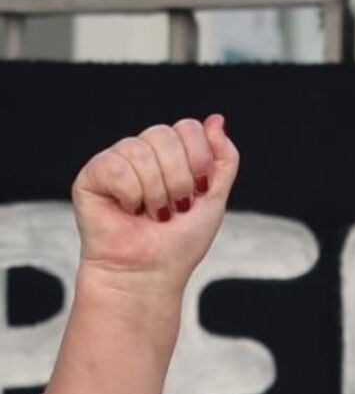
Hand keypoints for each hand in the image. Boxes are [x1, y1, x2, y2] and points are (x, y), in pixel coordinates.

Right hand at [71, 114, 237, 294]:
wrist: (151, 273)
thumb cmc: (180, 242)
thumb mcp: (215, 198)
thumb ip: (224, 158)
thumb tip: (217, 119)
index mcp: (173, 155)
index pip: (189, 127)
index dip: (200, 159)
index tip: (199, 191)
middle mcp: (144, 153)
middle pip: (165, 133)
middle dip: (180, 178)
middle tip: (175, 207)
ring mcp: (117, 161)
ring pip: (141, 150)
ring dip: (156, 192)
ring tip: (152, 214)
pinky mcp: (92, 175)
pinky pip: (115, 165)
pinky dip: (130, 194)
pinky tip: (127, 210)